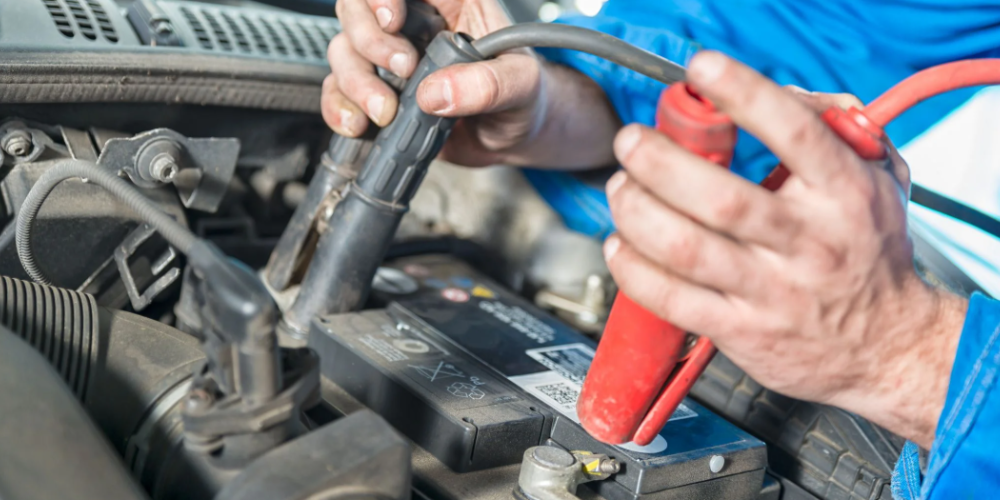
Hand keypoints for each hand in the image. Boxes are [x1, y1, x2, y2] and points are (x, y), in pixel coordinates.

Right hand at [323, 0, 619, 167]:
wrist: (516, 138)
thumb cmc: (526, 97)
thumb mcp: (522, 85)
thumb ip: (489, 85)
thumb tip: (437, 93)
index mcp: (448, 1)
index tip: (392, 20)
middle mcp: (414, 23)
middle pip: (357, 8)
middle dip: (368, 41)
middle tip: (403, 71)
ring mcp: (391, 58)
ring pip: (343, 51)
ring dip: (355, 83)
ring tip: (386, 111)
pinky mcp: (379, 93)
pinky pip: (338, 91)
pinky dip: (339, 108)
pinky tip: (359, 124)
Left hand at [603, 51, 967, 448]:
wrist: (888, 346)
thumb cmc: (869, 255)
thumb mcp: (878, 180)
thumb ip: (834, 128)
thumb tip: (777, 92)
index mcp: (844, 195)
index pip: (795, 134)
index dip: (744, 94)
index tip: (703, 69)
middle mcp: (808, 243)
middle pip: (721, 198)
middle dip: (659, 162)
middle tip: (631, 141)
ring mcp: (772, 292)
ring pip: (686, 248)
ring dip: (636, 211)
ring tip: (620, 188)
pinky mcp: (742, 331)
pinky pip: (672, 299)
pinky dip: (633, 269)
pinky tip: (620, 244)